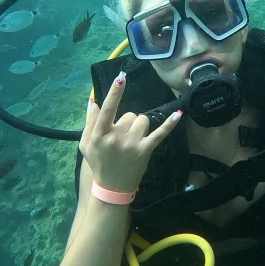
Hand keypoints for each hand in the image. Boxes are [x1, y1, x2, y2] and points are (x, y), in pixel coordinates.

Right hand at [79, 71, 181, 192]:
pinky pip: (159, 133)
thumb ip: (89, 121)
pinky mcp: (146, 150)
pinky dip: (169, 124)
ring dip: (140, 127)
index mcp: (99, 134)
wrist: (112, 187)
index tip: (122, 78)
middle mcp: (116, 138)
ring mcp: (132, 145)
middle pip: (129, 114)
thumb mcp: (86, 144)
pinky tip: (178, 113)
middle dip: (127, 122)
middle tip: (122, 137)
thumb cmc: (98, 162)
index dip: (114, 93)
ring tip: (133, 140)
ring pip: (142, 120)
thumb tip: (94, 100)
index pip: (108, 110)